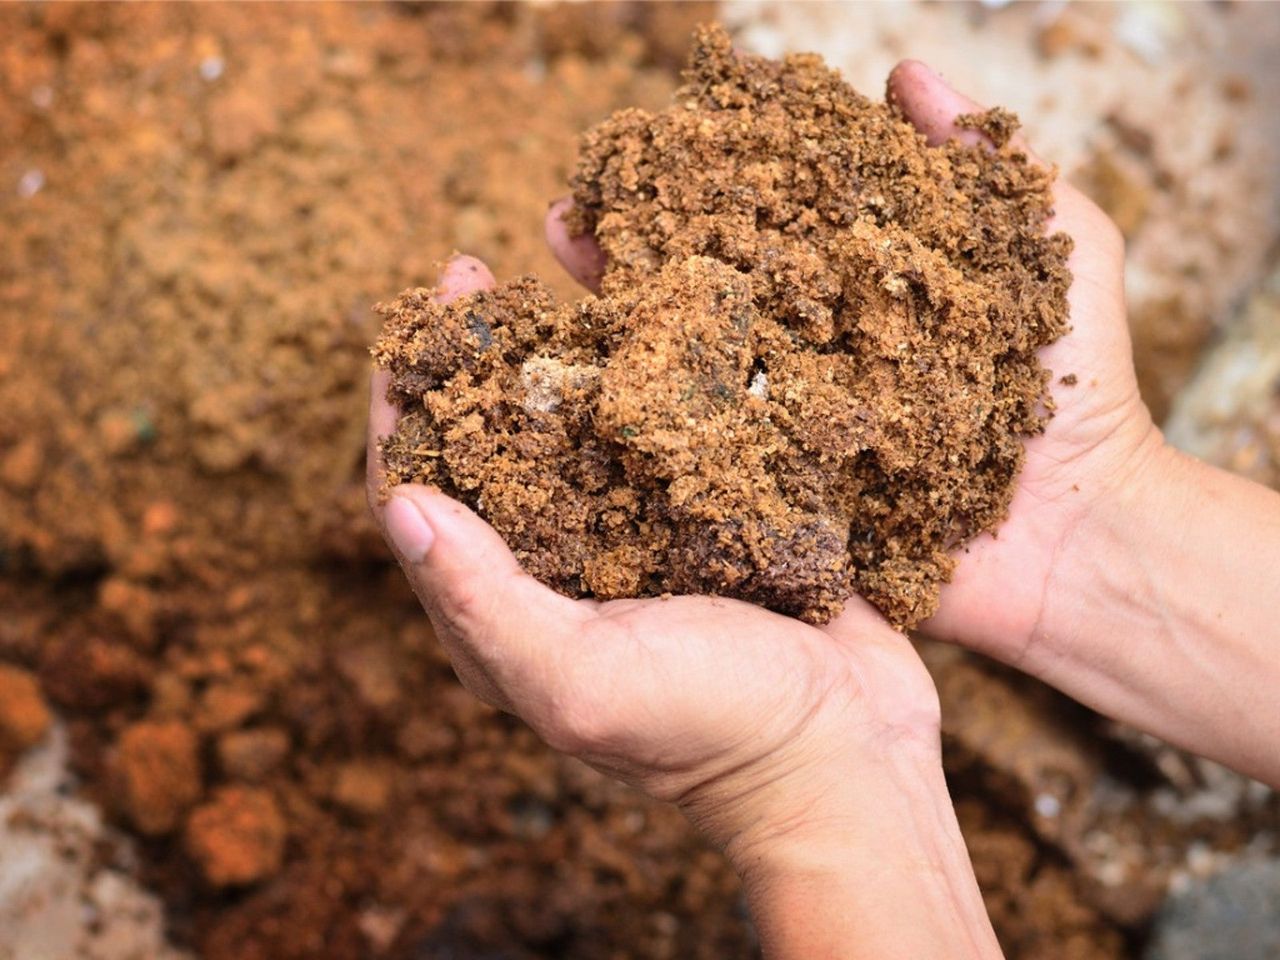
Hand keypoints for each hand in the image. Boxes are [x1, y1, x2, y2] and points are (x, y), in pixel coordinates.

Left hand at [368, 257, 1001, 956]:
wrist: (848, 753)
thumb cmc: (711, 729)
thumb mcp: (583, 680)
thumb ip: (487, 602)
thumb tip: (399, 507)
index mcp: (504, 614)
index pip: (415, 500)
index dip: (398, 411)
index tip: (406, 328)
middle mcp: (558, 567)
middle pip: (486, 446)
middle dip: (470, 360)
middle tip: (471, 276)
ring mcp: (632, 537)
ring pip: (573, 424)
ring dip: (554, 350)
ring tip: (550, 279)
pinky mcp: (702, 515)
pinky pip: (658, 428)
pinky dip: (646, 372)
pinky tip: (653, 316)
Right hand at [547, 62, 1162, 669]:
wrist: (1084, 537)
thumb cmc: (1080, 393)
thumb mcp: (1057, 252)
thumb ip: (991, 164)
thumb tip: (902, 73)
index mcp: (861, 291)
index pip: (772, 218)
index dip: (715, 176)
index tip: (660, 137)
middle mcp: (809, 352)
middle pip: (708, 284)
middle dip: (638, 240)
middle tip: (577, 204)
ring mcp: (786, 427)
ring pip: (686, 362)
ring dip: (617, 315)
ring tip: (558, 263)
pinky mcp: (777, 500)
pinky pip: (699, 459)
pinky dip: (641, 425)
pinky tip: (584, 384)